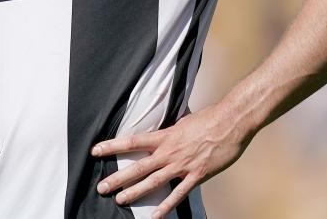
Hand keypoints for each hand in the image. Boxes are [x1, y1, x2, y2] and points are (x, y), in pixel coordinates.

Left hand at [91, 106, 248, 217]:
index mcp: (165, 136)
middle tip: (102, 186)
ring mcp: (182, 165)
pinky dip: (166, 206)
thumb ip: (172, 130)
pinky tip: (155, 216)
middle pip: (138, 167)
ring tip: (119, 199)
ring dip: (135, 192)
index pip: (132, 141)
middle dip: (118, 178)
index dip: (112, 146)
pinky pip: (178, 194)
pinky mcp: (196, 175)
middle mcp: (169, 152)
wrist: (231, 122)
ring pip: (153, 182)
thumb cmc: (210, 118)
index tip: (96, 150)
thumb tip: (164, 131)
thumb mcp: (184, 121)